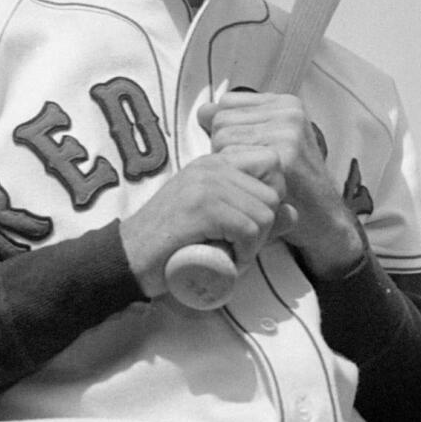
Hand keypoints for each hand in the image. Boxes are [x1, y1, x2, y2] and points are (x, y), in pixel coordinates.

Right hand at [120, 147, 285, 298]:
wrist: (126, 257)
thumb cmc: (172, 243)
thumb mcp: (217, 222)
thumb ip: (253, 214)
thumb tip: (293, 213)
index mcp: (215, 162)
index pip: (270, 161)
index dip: (272, 195)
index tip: (252, 223)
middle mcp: (212, 166)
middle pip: (273, 192)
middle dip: (265, 227)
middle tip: (240, 247)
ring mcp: (206, 184)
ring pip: (265, 212)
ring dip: (255, 243)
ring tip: (231, 255)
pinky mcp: (202, 208)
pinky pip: (249, 229)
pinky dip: (245, 252)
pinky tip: (227, 261)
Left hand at [199, 90, 362, 277]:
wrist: (323, 218)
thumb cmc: (293, 184)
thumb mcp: (269, 144)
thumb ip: (238, 124)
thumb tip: (203, 111)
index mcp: (286, 104)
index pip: (227, 104)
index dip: (226, 131)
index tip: (245, 153)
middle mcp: (289, 113)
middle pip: (221, 120)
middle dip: (224, 148)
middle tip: (248, 172)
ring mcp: (288, 132)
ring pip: (221, 138)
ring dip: (227, 164)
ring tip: (250, 180)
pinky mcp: (283, 155)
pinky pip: (230, 157)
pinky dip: (233, 178)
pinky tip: (250, 189)